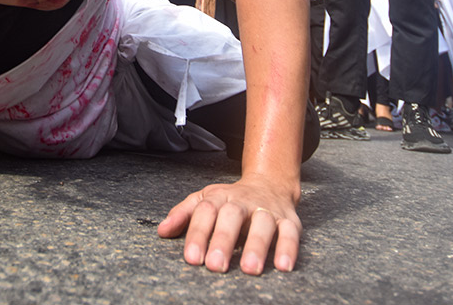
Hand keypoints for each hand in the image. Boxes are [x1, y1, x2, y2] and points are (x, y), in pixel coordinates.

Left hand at [158, 176, 301, 274]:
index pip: (205, 211)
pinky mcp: (288, 220)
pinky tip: (283, 266)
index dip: (198, 234)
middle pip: (232, 216)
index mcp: (219, 197)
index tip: (192, 258)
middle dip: (223, 241)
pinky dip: (288, 248)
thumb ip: (184, 214)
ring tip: (249, 269)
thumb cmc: (231, 200)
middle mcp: (243, 202)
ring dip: (256, 246)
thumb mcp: (205, 199)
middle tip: (215, 265)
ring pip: (263, 223)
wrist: (269, 183)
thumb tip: (162, 231)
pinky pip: (290, 232)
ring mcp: (267, 209)